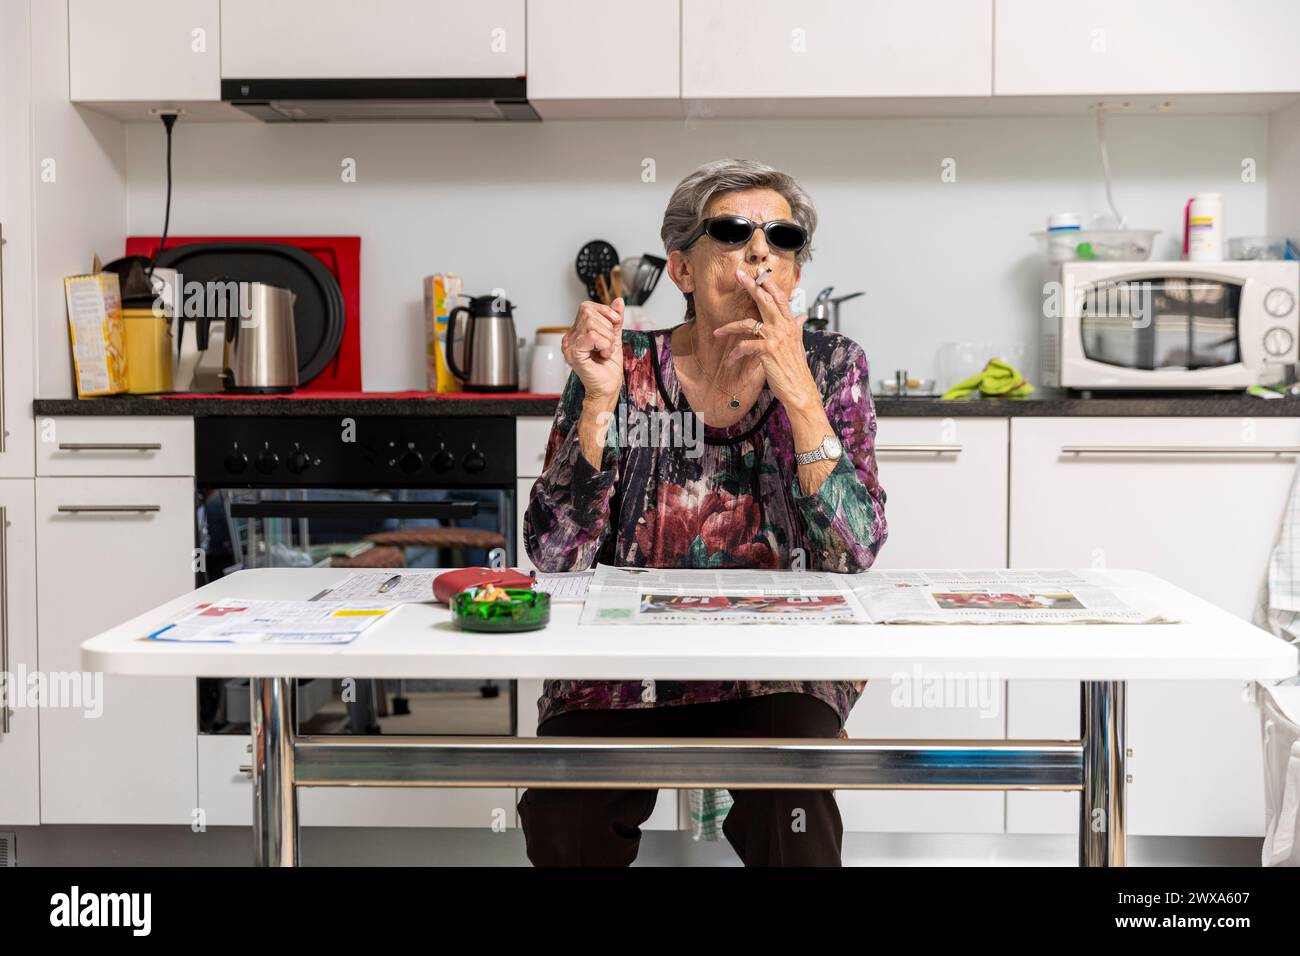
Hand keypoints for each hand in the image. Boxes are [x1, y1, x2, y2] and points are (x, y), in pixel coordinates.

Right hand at [562, 298, 624, 406]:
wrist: (607, 389)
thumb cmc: (609, 368)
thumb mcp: (614, 337)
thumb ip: (614, 320)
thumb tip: (618, 301)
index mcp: (576, 332)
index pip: (586, 307)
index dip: (604, 311)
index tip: (614, 324)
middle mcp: (569, 337)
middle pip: (589, 312)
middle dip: (607, 327)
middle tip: (609, 345)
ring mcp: (569, 345)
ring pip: (591, 323)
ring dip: (607, 338)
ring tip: (606, 351)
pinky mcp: (574, 354)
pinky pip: (592, 336)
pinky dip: (604, 344)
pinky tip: (603, 354)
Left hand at [714, 269, 819, 414]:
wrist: (800, 389)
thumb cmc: (796, 368)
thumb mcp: (798, 343)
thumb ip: (797, 327)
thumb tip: (802, 316)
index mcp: (791, 324)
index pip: (780, 298)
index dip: (769, 283)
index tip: (759, 272)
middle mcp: (785, 327)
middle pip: (766, 300)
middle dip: (751, 285)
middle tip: (738, 274)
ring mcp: (776, 338)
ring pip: (748, 323)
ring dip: (729, 327)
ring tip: (717, 332)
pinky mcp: (767, 351)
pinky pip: (745, 346)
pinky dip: (735, 354)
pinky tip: (730, 361)